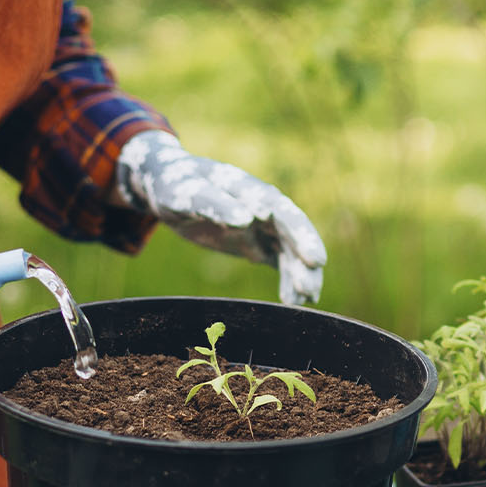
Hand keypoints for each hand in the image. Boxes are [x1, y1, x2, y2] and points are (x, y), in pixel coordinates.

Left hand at [116, 132, 325, 304]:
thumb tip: (248, 218)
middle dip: (305, 263)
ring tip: (304, 302)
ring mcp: (262, 227)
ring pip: (291, 251)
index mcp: (252, 192)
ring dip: (300, 275)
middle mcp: (265, 209)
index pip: (285, 214)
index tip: (315, 261)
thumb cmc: (177, 184)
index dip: (302, 236)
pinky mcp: (256, 243)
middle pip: (294, 235)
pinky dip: (287, 280)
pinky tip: (292, 301)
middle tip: (310, 291)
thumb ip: (216, 205)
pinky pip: (280, 262)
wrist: (169, 184)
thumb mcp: (189, 193)